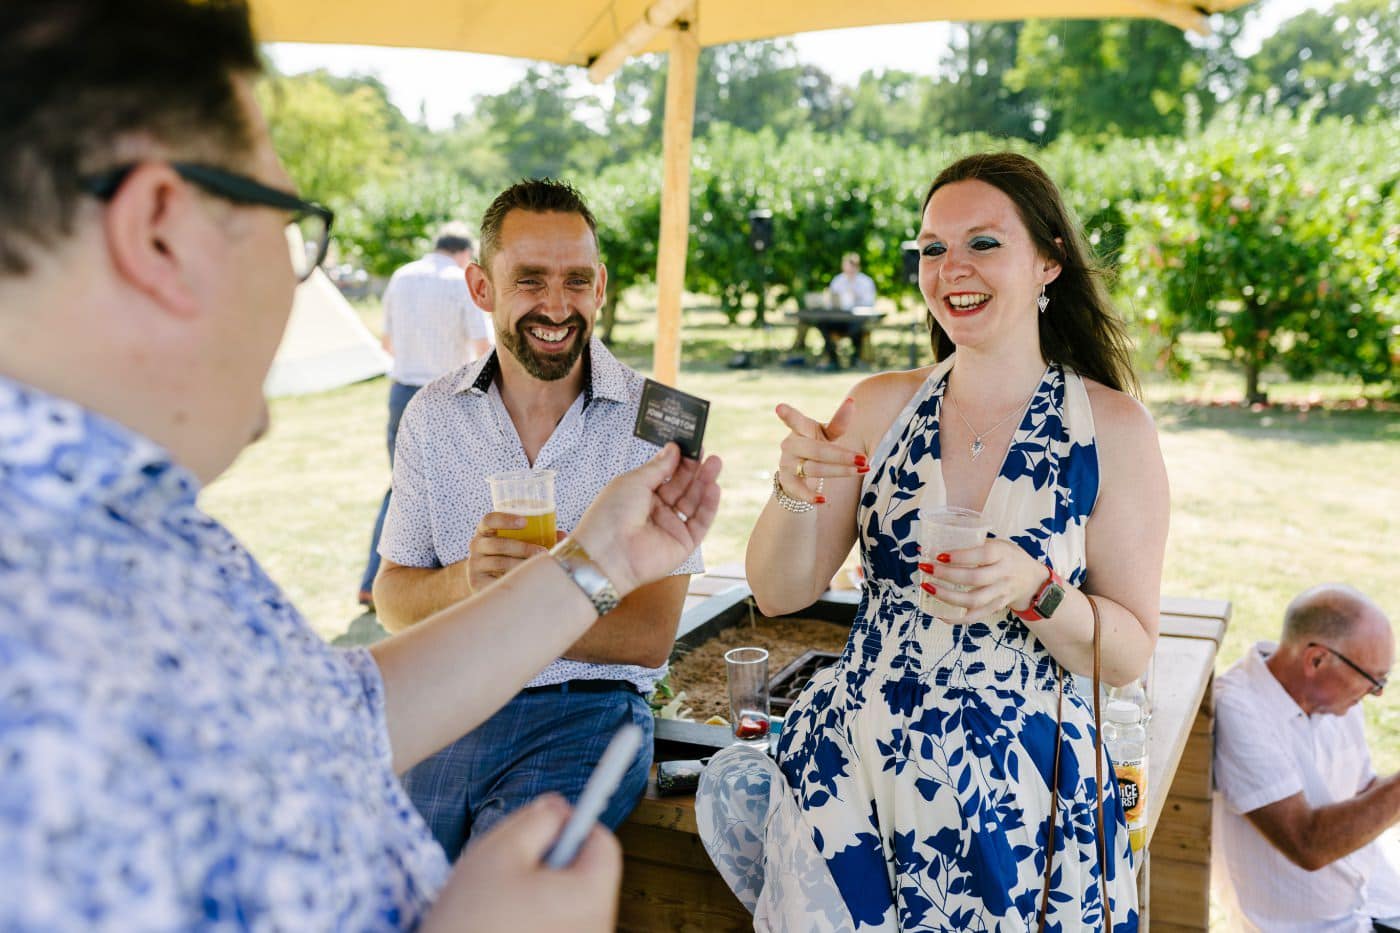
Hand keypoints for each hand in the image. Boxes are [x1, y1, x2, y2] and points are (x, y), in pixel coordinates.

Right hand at [420, 794, 619, 932]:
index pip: (603, 843)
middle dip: (554, 859)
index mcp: (590, 898)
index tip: (544, 823)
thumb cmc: (469, 920)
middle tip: (513, 867)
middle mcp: (598, 927)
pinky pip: (558, 925)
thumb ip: (536, 820)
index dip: (574, 824)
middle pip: (587, 874)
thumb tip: (557, 807)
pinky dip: (535, 916)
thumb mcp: (497, 852)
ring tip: (502, 901)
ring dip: (541, 889)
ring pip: (569, 901)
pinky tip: (503, 923)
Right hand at [465, 512, 553, 592]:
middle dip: (523, 548)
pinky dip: (513, 579)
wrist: (488, 580)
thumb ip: (539, 536)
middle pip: (498, 544)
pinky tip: (525, 580)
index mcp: (485, 531)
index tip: (525, 521)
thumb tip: (563, 536)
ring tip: (538, 567)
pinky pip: (496, 580)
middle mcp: (476, 545)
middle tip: (542, 552)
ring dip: (521, 564)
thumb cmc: (508, 555)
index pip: (489, 520)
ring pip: (499, 563)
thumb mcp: (518, 542)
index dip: (505, 519)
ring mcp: (474, 564)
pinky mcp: (476, 582)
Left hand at [570, 443, 721, 595]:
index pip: (666, 475)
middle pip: (683, 487)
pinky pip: (700, 523)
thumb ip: (658, 467)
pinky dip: (708, 506)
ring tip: (715, 464)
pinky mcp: (683, 544)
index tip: (691, 445)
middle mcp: (657, 511)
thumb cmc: (611, 514)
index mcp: (641, 495)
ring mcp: (671, 527)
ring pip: (694, 503)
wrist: (607, 553)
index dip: (679, 461)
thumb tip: (674, 449)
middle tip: (707, 453)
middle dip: (695, 470)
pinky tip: (713, 488)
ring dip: (705, 483)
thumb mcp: (634, 481)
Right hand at [774, 397, 866, 504]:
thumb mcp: (826, 435)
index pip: (795, 420)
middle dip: (841, 455)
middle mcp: (791, 444)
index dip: (787, 414)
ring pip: (814, 468)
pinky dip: (810, 496)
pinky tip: (823, 499)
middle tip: (863, 459)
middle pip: (816, 450)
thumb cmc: (817, 448)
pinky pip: (799, 489)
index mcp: (800, 429)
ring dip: (840, 471)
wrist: (798, 476)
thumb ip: (837, 424)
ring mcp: (787, 463)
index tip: (779, 407)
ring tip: (862, 471)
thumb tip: (852, 402)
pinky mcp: (786, 481)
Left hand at [917, 539, 1047, 622]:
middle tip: (926, 569)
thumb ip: (971, 544)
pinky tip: (940, 613)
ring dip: (947, 596)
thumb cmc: (1007, 557)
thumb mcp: (997, 544)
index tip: (938, 555)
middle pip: (974, 578)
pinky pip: (976, 616)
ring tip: (928, 588)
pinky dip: (957, 618)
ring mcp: (1001, 593)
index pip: (982, 555)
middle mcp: (1004, 574)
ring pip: (974, 600)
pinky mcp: (997, 607)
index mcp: (1003, 554)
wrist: (1032, 580)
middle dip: (947, 575)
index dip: (960, 556)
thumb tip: (930, 545)